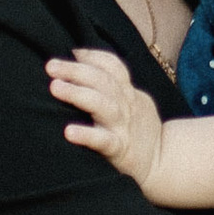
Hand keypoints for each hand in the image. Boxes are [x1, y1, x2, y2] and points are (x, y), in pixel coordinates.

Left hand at [47, 47, 163, 189]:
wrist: (162, 163)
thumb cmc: (138, 130)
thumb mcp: (133, 102)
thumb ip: (113, 87)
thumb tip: (82, 66)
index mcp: (128, 93)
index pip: (113, 67)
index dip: (93, 56)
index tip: (72, 51)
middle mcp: (125, 106)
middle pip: (103, 81)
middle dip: (76, 70)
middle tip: (51, 66)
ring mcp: (122, 127)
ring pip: (102, 105)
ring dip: (78, 94)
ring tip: (55, 87)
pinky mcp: (119, 149)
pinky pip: (103, 141)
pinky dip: (86, 135)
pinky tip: (68, 132)